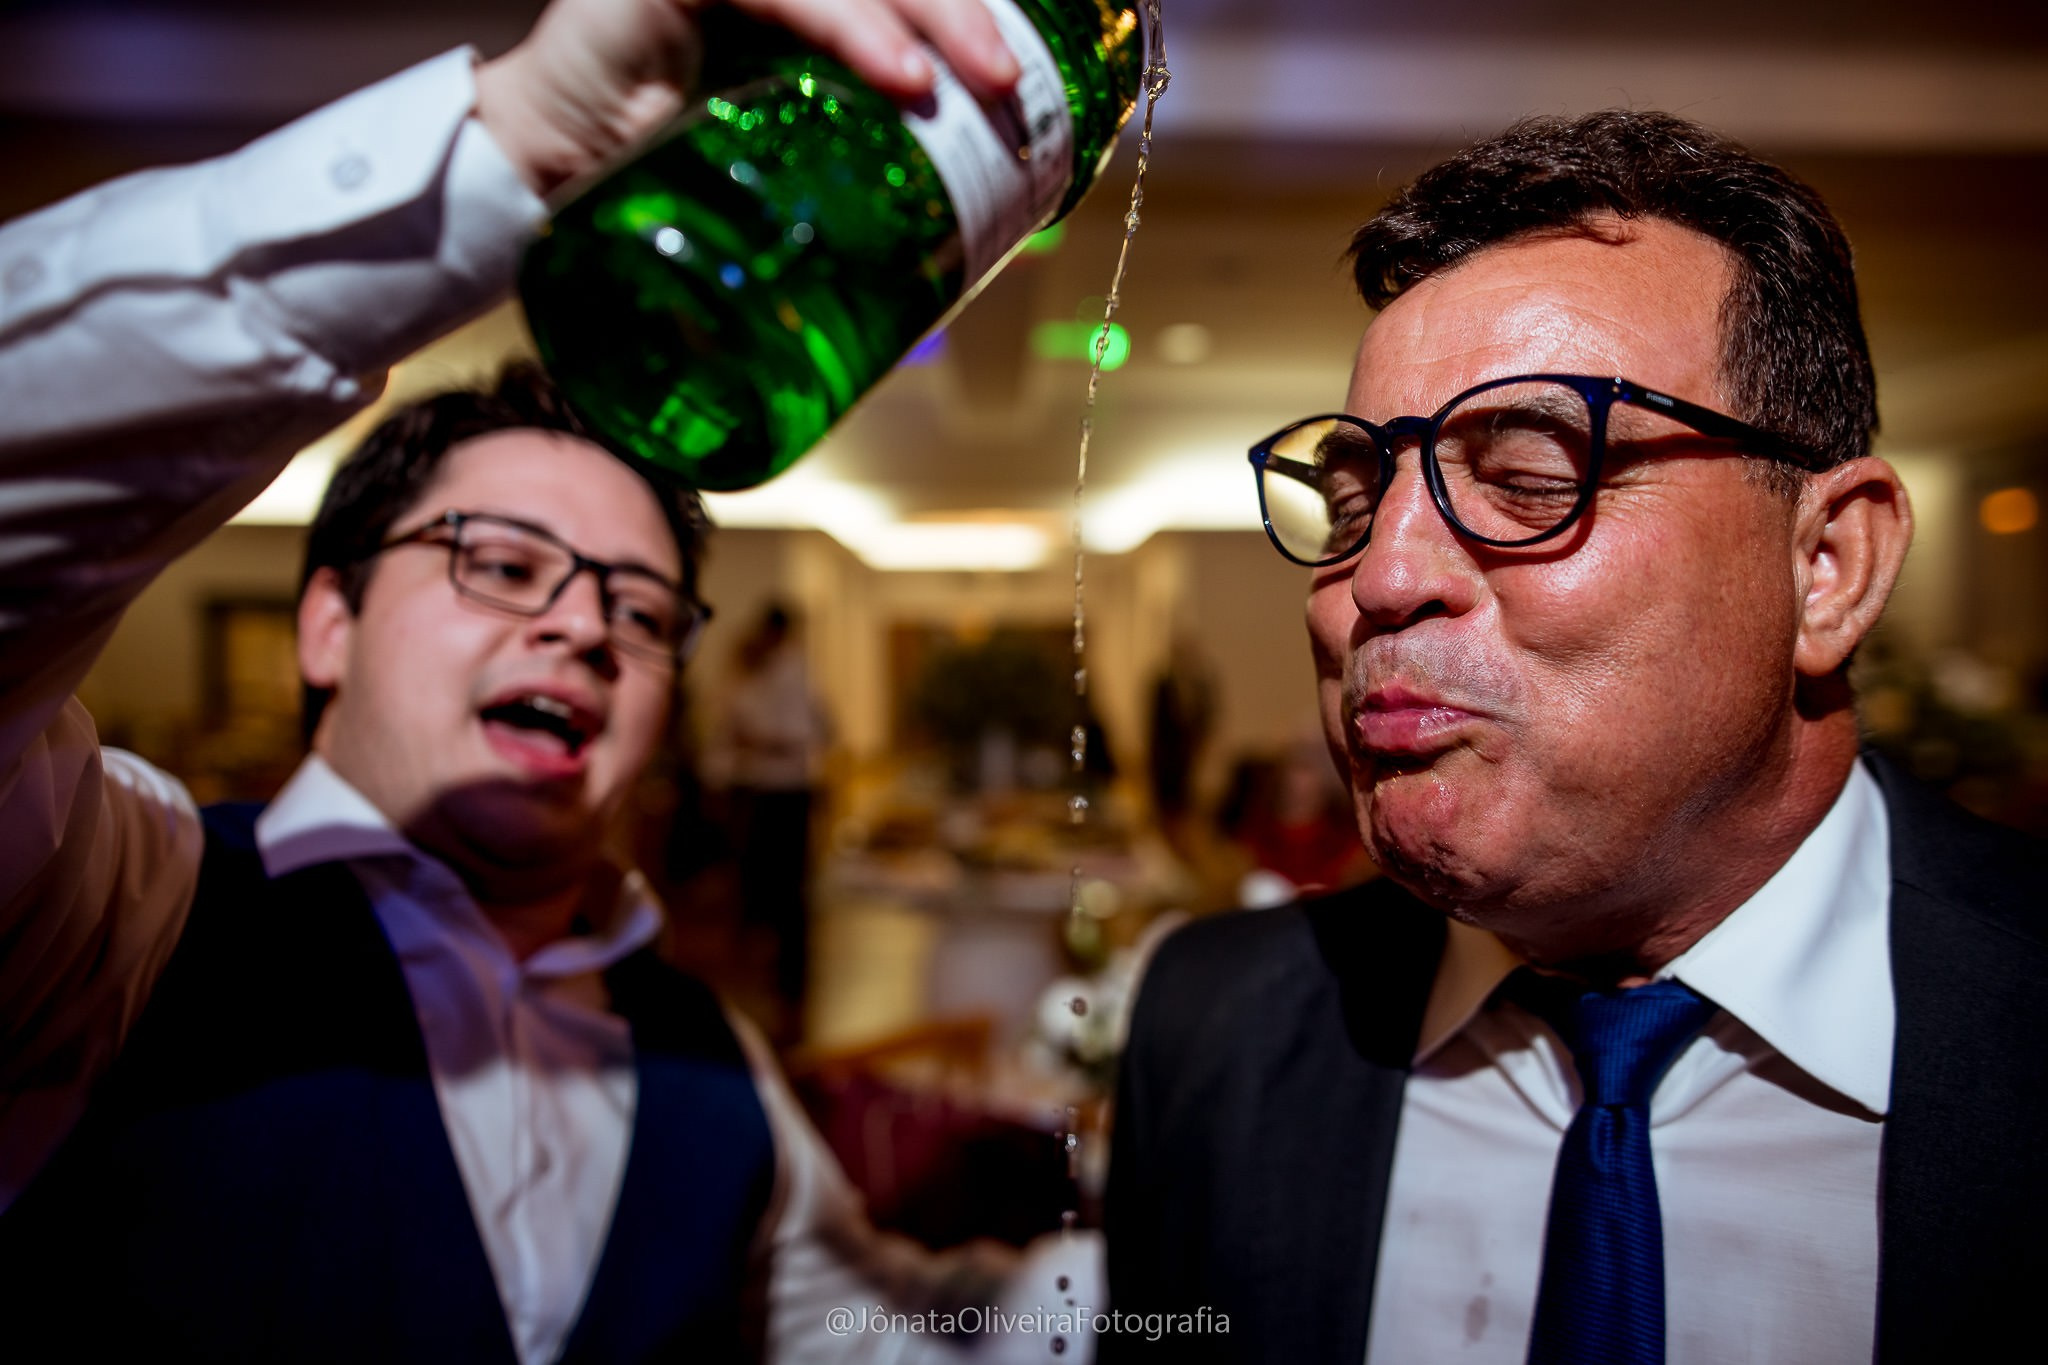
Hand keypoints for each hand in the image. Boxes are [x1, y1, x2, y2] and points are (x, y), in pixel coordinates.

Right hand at [475, 0, 1021, 196]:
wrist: (548, 172)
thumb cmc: (670, 169)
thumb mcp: (793, 158)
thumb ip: (866, 155)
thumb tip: (984, 224)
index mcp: (814, 9)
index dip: (973, 16)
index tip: (1039, 79)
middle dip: (972, 19)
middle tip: (1021, 91)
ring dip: (933, 19)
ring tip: (983, 84)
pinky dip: (852, 30)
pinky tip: (902, 77)